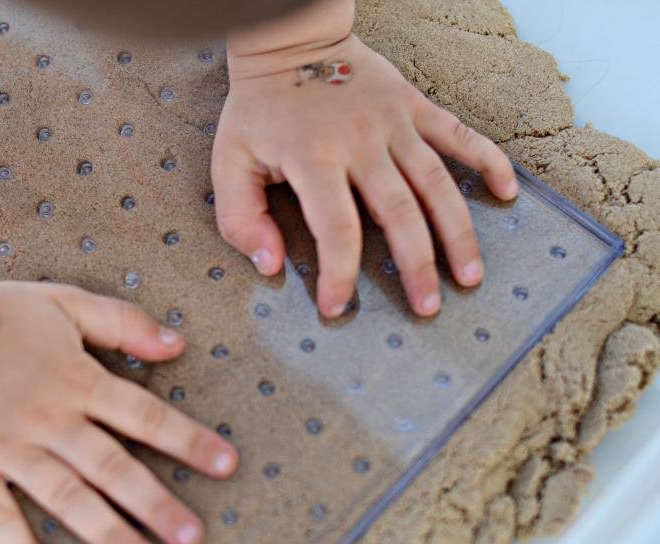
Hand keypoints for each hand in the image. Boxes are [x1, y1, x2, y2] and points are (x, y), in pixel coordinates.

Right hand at [0, 281, 237, 543]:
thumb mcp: (65, 302)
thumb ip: (121, 322)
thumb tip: (176, 343)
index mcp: (78, 381)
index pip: (144, 417)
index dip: (188, 440)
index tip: (225, 464)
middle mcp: (51, 421)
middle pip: (113, 467)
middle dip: (156, 504)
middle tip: (192, 537)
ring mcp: (10, 449)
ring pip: (67, 497)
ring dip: (107, 532)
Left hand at [213, 32, 517, 317]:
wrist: (288, 43)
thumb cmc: (258, 109)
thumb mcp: (229, 161)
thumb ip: (240, 218)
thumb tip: (270, 265)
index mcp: (314, 159)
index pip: (336, 230)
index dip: (340, 275)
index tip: (337, 307)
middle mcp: (361, 142)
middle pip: (400, 213)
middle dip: (417, 266)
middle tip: (428, 308)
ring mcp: (393, 122)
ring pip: (437, 183)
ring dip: (458, 232)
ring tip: (469, 276)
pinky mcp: (413, 105)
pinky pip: (459, 134)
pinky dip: (488, 160)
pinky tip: (507, 192)